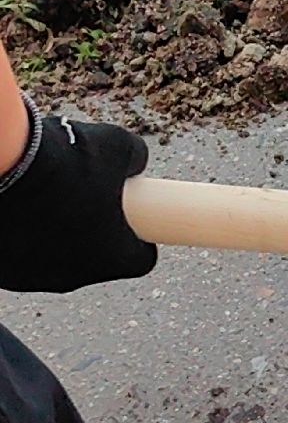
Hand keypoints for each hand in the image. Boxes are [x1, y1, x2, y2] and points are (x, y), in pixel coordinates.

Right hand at [0, 97, 156, 292]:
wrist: (0, 163)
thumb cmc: (66, 159)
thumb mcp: (118, 146)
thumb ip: (134, 160)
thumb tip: (134, 164)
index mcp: (112, 258)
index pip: (139, 260)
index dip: (138, 239)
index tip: (133, 221)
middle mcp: (72, 277)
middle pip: (93, 261)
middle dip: (93, 235)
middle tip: (85, 202)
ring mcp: (31, 276)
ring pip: (53, 260)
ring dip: (55, 237)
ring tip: (47, 201)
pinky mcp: (1, 270)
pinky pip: (18, 255)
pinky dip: (21, 237)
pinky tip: (19, 208)